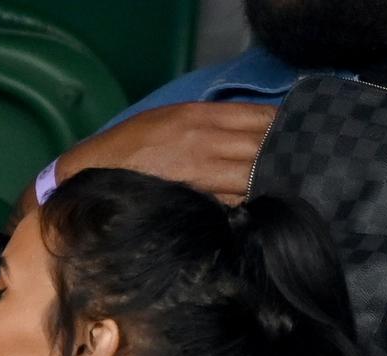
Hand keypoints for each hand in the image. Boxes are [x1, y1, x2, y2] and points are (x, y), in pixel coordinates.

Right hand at [59, 102, 276, 204]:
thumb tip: (248, 136)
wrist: (87, 178)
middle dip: (284, 156)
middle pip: (265, 147)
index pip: (261, 118)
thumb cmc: (126, 151)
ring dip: (272, 182)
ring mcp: (202, 174)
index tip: (295, 137)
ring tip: (285, 188)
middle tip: (299, 166)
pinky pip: (236, 202)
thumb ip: (207, 125)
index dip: (284, 128)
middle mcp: (206, 141)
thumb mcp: (166, 121)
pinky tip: (260, 207)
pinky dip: (250, 204)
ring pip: (256, 176)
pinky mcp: (196, 202)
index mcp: (200, 116)